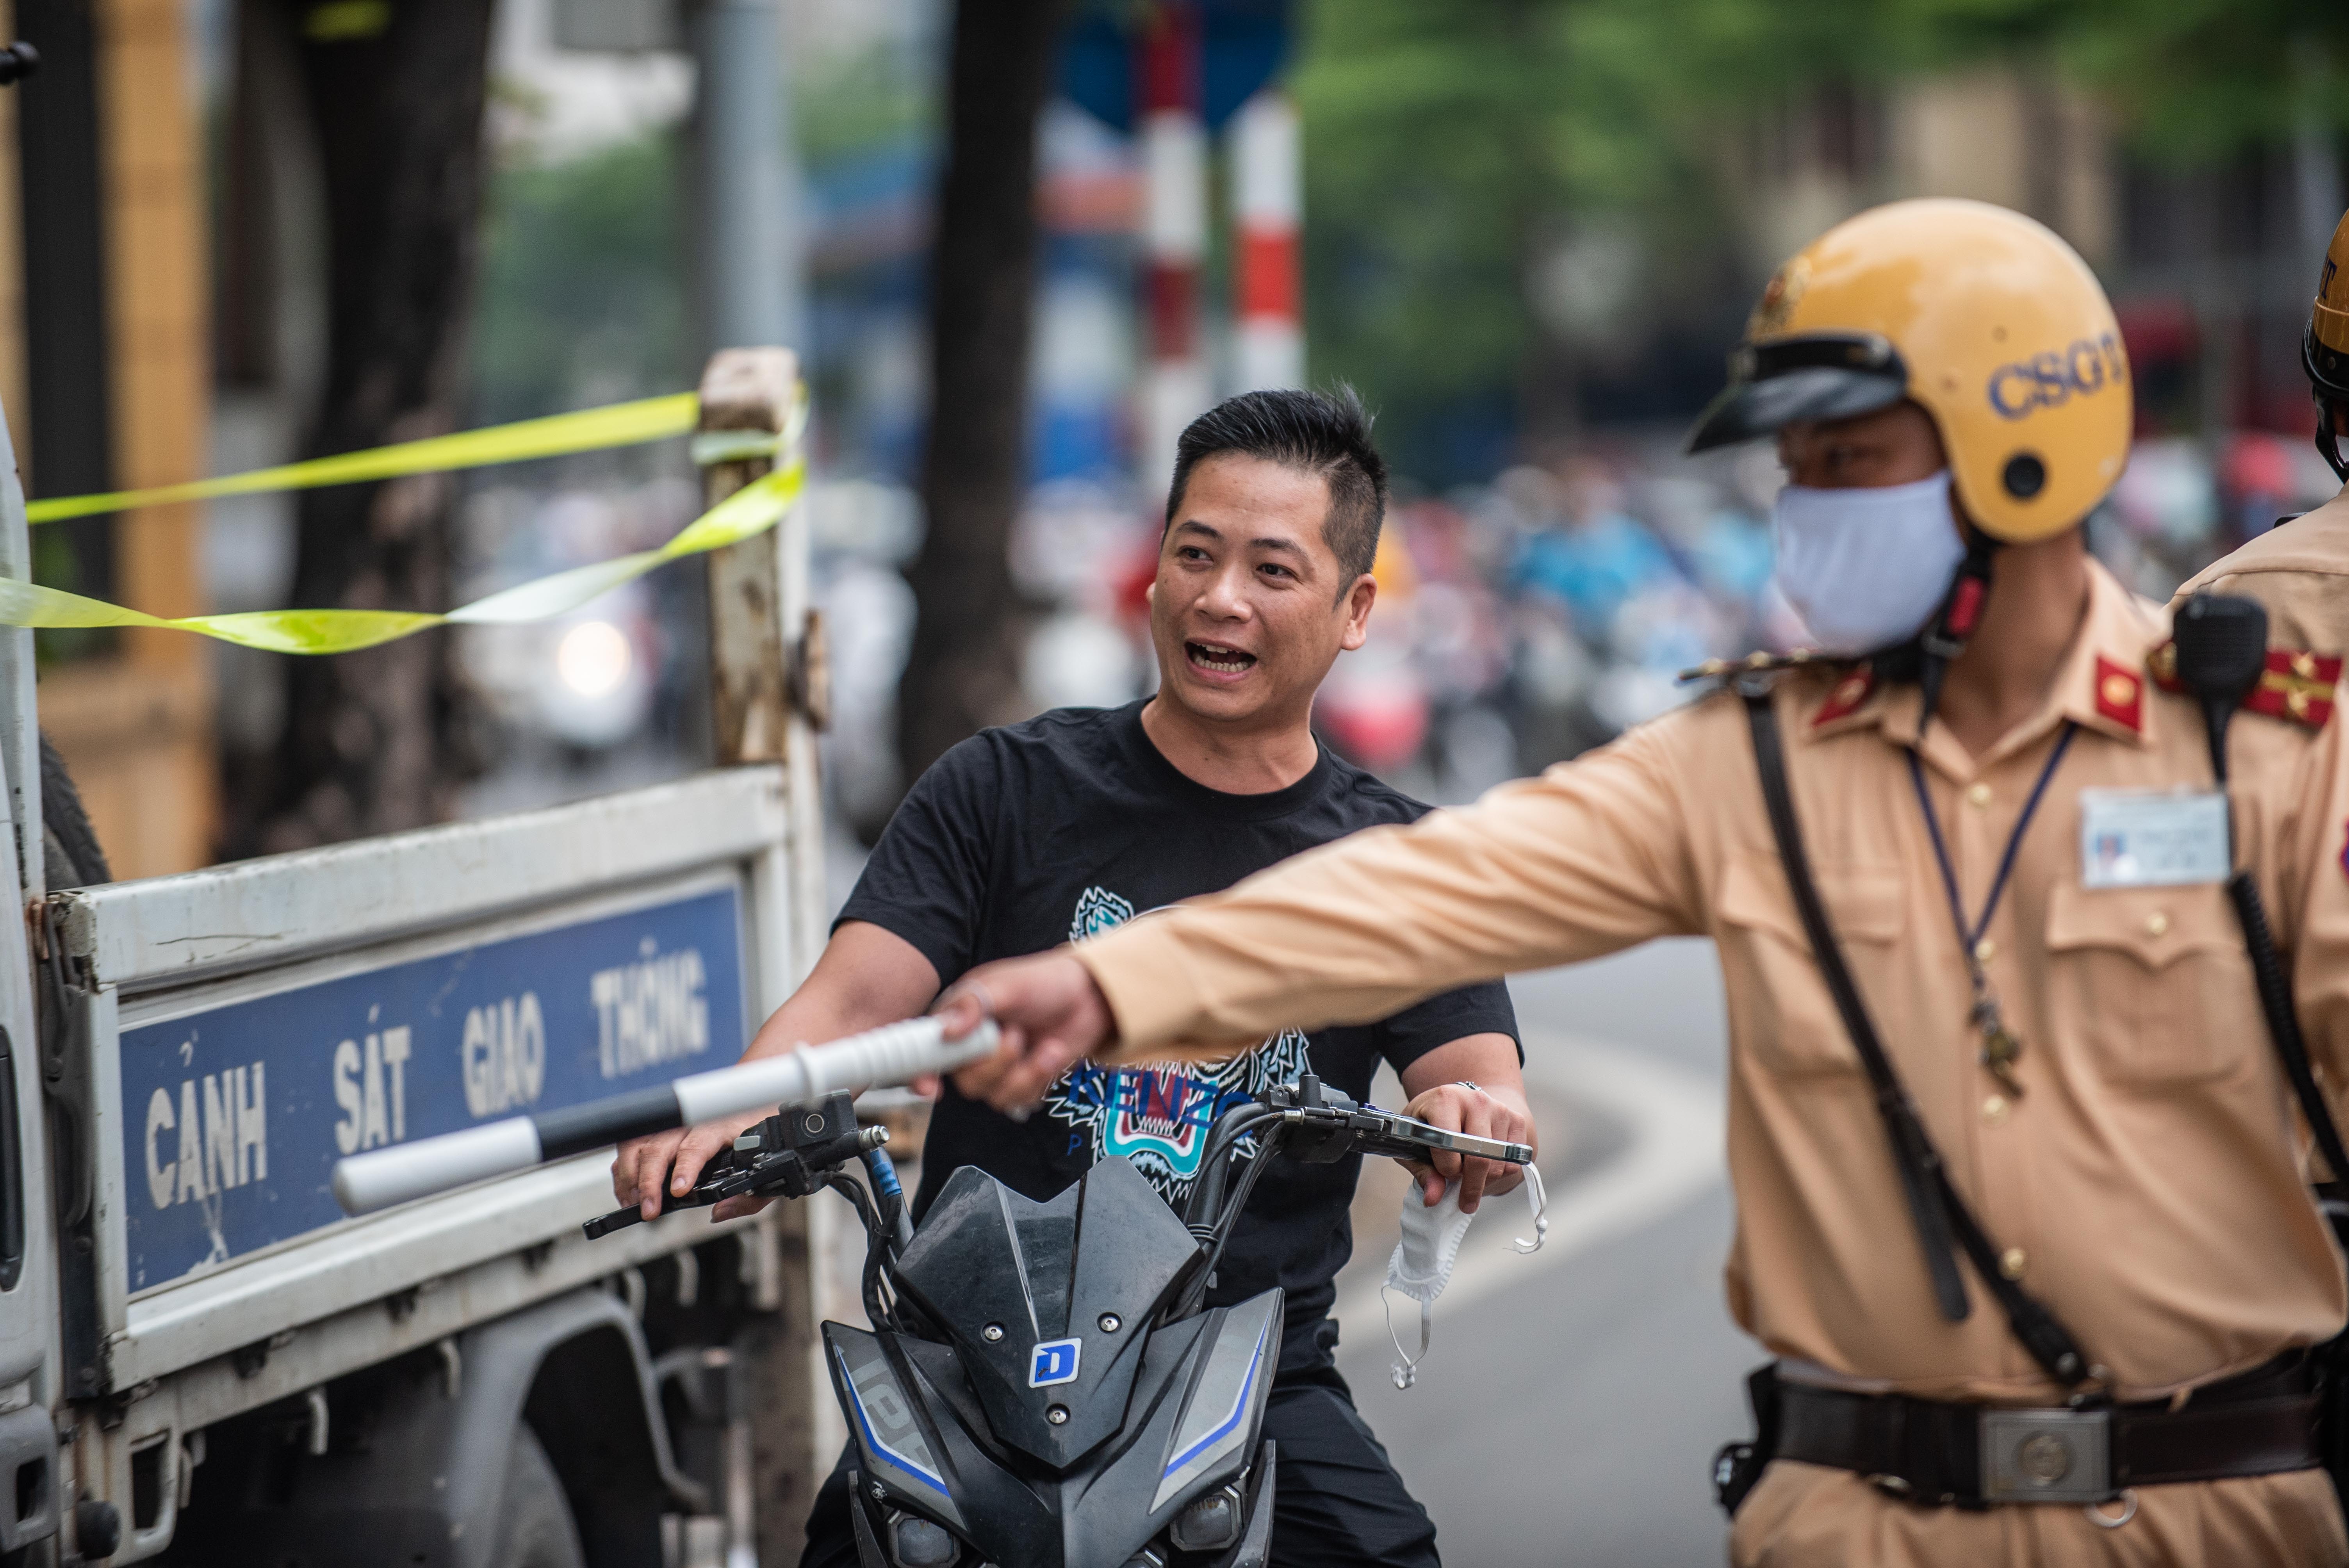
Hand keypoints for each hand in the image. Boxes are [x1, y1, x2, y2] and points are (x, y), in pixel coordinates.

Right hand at [611, 1106, 765, 1221]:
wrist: (752, 1105)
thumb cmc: (756, 1138)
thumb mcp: (765, 1168)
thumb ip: (749, 1196)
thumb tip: (719, 1212)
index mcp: (722, 1127)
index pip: (698, 1145)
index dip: (685, 1168)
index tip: (678, 1191)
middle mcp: (692, 1122)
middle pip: (660, 1145)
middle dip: (649, 1181)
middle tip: (649, 1210)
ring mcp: (672, 1124)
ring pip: (638, 1143)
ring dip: (630, 1175)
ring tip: (634, 1202)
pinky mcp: (658, 1130)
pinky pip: (632, 1145)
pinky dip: (624, 1169)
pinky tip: (628, 1192)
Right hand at [936, 951, 1118, 1110]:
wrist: (1089, 997)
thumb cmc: (1043, 982)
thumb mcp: (1005, 984)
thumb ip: (973, 1004)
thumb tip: (946, 1030)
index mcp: (957, 1019)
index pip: (924, 1052)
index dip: (920, 1073)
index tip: (930, 1086)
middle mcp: (972, 1047)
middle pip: (964, 1081)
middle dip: (994, 1064)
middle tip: (1016, 1035)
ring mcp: (997, 1067)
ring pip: (993, 1095)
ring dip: (1022, 1073)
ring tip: (1041, 1044)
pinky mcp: (1022, 1081)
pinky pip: (1019, 1100)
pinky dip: (1039, 1079)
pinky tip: (1051, 1053)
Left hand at [1398, 1082, 1529, 1213]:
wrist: (1458, 1103)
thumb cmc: (1431, 1123)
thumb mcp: (1414, 1142)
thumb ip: (1423, 1171)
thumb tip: (1433, 1199)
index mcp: (1445, 1099)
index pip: (1450, 1143)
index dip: (1446, 1168)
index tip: (1443, 1175)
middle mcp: (1476, 1101)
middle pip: (1480, 1157)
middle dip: (1470, 1186)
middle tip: (1464, 1203)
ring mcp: (1500, 1109)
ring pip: (1499, 1164)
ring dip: (1485, 1181)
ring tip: (1470, 1179)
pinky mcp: (1516, 1120)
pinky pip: (1514, 1162)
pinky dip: (1500, 1175)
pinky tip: (1485, 1169)